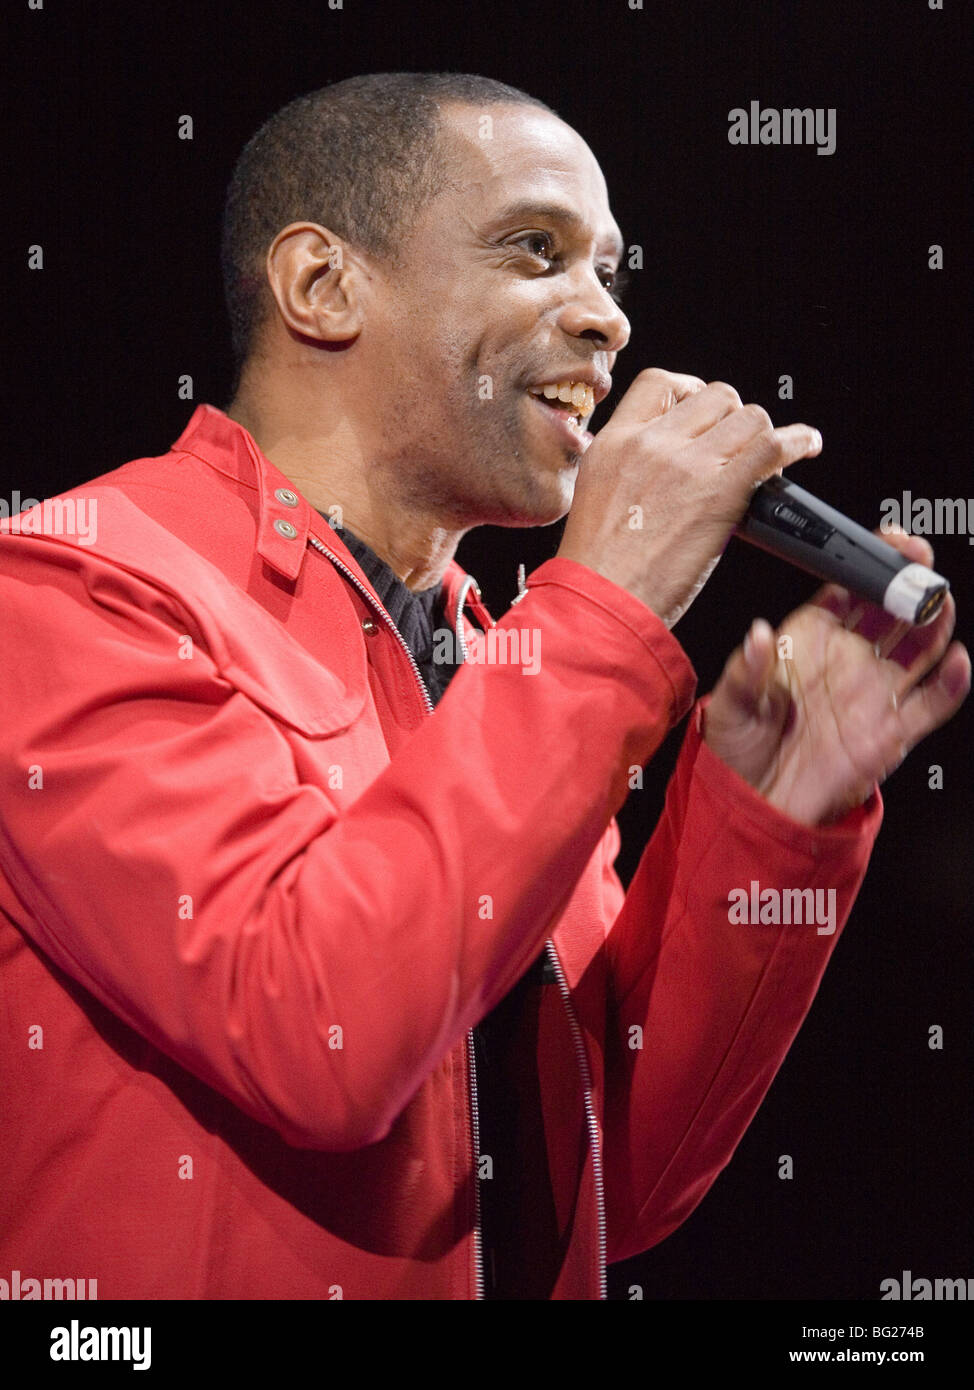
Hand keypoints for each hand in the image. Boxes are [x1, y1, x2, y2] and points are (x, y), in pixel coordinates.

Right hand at [556, 369, 822, 626]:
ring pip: (748, 417)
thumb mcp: (596, 495)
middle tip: (734, 446)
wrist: (601, 602)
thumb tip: (670, 458)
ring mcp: (687, 465)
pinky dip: (797, 441)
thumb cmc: (598, 567)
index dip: (689, 391)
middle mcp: (651, 444)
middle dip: (730, 418)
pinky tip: (805, 446)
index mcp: (614, 442)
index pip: (660, 383)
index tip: (702, 412)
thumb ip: (629, 466)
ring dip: (761, 436)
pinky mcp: (720, 492)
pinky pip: (772, 445)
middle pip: (713, 396)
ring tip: (766, 455)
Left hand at [702, 529, 970, 825]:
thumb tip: (759, 636)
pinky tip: (956, 660)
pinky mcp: (891, 733)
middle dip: (909, 582)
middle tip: (919, 561)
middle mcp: (848, 662)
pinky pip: (932, 703)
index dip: (868, 564)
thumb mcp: (729, 705)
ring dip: (934, 621)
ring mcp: (873, 695)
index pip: (848, 591)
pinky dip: (951, 682)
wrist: (752, 803)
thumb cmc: (737, 748)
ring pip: (919, 648)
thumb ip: (746, 670)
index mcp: (810, 643)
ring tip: (938, 598)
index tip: (884, 542)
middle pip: (891, 611)